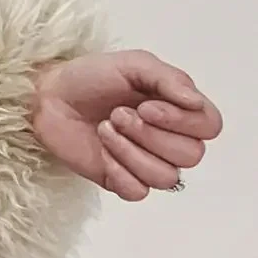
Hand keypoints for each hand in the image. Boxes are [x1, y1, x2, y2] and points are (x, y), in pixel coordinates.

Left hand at [30, 50, 222, 200]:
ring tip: (105, 128)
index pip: (210, 127)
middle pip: (190, 155)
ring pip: (166, 177)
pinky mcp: (120, 180)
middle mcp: (169, 140)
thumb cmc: (91, 77)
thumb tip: (196, 102)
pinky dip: (119, 172)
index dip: (183, 121)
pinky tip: (102, 152)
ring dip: (131, 151)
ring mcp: (145, 162)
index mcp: (179, 110)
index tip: (147, 106)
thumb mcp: (133, 65)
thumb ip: (169, 80)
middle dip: (150, 134)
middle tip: (117, 114)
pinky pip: (138, 192)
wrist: (48, 96)